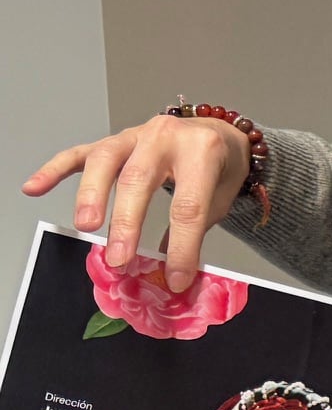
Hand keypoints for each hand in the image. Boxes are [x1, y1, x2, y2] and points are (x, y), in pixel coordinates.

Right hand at [25, 116, 254, 290]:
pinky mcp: (114, 140)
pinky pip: (79, 153)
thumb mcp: (220, 197)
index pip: (189, 204)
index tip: (175, 278)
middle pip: (139, 179)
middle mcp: (166, 136)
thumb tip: (172, 276)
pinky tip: (35, 188)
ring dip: (91, 195)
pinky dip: (55, 170)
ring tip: (86, 226)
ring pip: (105, 160)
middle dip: (126, 222)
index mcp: (202, 151)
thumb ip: (195, 230)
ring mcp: (135, 135)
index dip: (182, 246)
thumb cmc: (219, 167)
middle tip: (119, 259)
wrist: (218, 131)